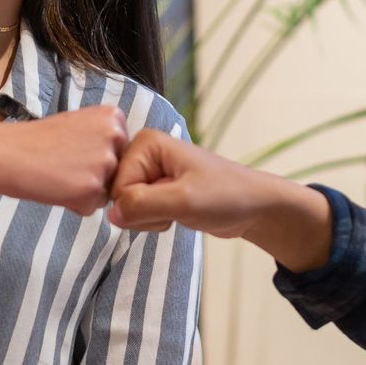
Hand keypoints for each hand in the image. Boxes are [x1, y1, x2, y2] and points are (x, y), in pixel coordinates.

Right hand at [0, 104, 127, 215]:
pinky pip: (92, 208)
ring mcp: (105, 163)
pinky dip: (75, 205)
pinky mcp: (92, 189)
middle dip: (95, 175)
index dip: (98, 157)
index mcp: (114, 117)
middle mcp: (116, 137)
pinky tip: (56, 188)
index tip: (75, 149)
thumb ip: (105, 138)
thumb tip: (127, 163)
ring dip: (85, 190)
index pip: (123, 151)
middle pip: (118, 172)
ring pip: (107, 191)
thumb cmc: (38, 140)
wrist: (6, 152)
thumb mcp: (80, 123)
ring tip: (60, 175)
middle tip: (65, 164)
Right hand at [107, 130, 333, 271]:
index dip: (139, 204)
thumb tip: (111, 215)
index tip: (170, 200)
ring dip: (150, 219)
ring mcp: (147, 172)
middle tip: (174, 207)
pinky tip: (175, 215)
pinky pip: (137, 213)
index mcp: (145, 142)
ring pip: (126, 208)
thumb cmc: (225, 196)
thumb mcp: (183, 201)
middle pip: (118, 196)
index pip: (117, 187)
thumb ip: (143, 206)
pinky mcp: (154, 189)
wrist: (253, 207)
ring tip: (178, 209)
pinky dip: (154, 221)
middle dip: (144, 212)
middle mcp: (142, 152)